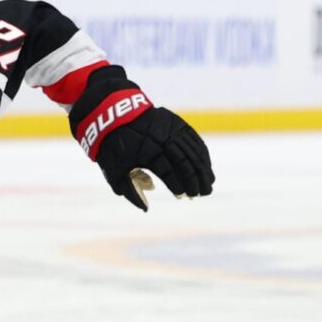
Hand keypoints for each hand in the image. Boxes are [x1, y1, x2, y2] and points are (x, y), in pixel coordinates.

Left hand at [70, 67, 214, 209]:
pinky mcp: (177, 123)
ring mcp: (172, 130)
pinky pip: (194, 140)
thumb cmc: (113, 146)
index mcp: (148, 153)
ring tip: (208, 184)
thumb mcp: (114, 171)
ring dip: (203, 169)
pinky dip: (202, 153)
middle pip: (185, 164)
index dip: (178, 186)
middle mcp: (163, 141)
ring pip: (193, 152)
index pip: (169, 173)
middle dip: (195, 181)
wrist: (114, 113)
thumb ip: (130, 192)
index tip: (182, 196)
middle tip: (201, 194)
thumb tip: (146, 208)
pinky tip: (205, 165)